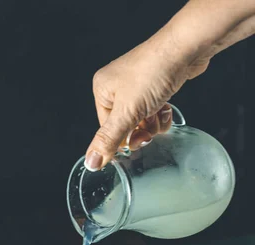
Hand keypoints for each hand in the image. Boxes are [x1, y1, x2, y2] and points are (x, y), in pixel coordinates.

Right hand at [85, 29, 209, 170]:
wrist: (186, 48)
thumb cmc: (154, 72)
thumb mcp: (127, 112)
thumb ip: (109, 139)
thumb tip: (91, 162)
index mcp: (102, 90)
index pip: (107, 130)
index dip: (124, 139)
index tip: (139, 141)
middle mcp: (117, 86)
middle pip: (125, 126)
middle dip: (140, 131)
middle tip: (150, 126)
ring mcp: (137, 85)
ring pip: (141, 120)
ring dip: (153, 124)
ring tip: (160, 111)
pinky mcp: (154, 85)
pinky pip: (153, 110)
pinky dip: (161, 114)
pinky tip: (167, 107)